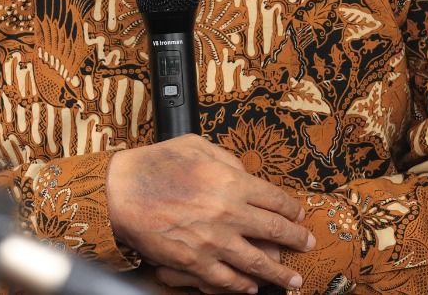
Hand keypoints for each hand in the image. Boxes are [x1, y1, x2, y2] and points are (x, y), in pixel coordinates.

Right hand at [107, 136, 313, 293]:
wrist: (120, 191)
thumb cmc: (155, 165)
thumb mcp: (197, 145)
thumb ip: (227, 160)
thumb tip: (244, 174)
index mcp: (230, 182)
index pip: (274, 200)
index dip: (291, 210)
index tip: (298, 216)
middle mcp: (227, 213)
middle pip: (274, 232)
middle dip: (296, 241)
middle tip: (307, 245)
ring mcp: (212, 241)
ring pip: (256, 262)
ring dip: (278, 274)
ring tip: (291, 281)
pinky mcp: (194, 262)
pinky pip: (225, 279)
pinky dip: (241, 286)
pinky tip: (250, 288)